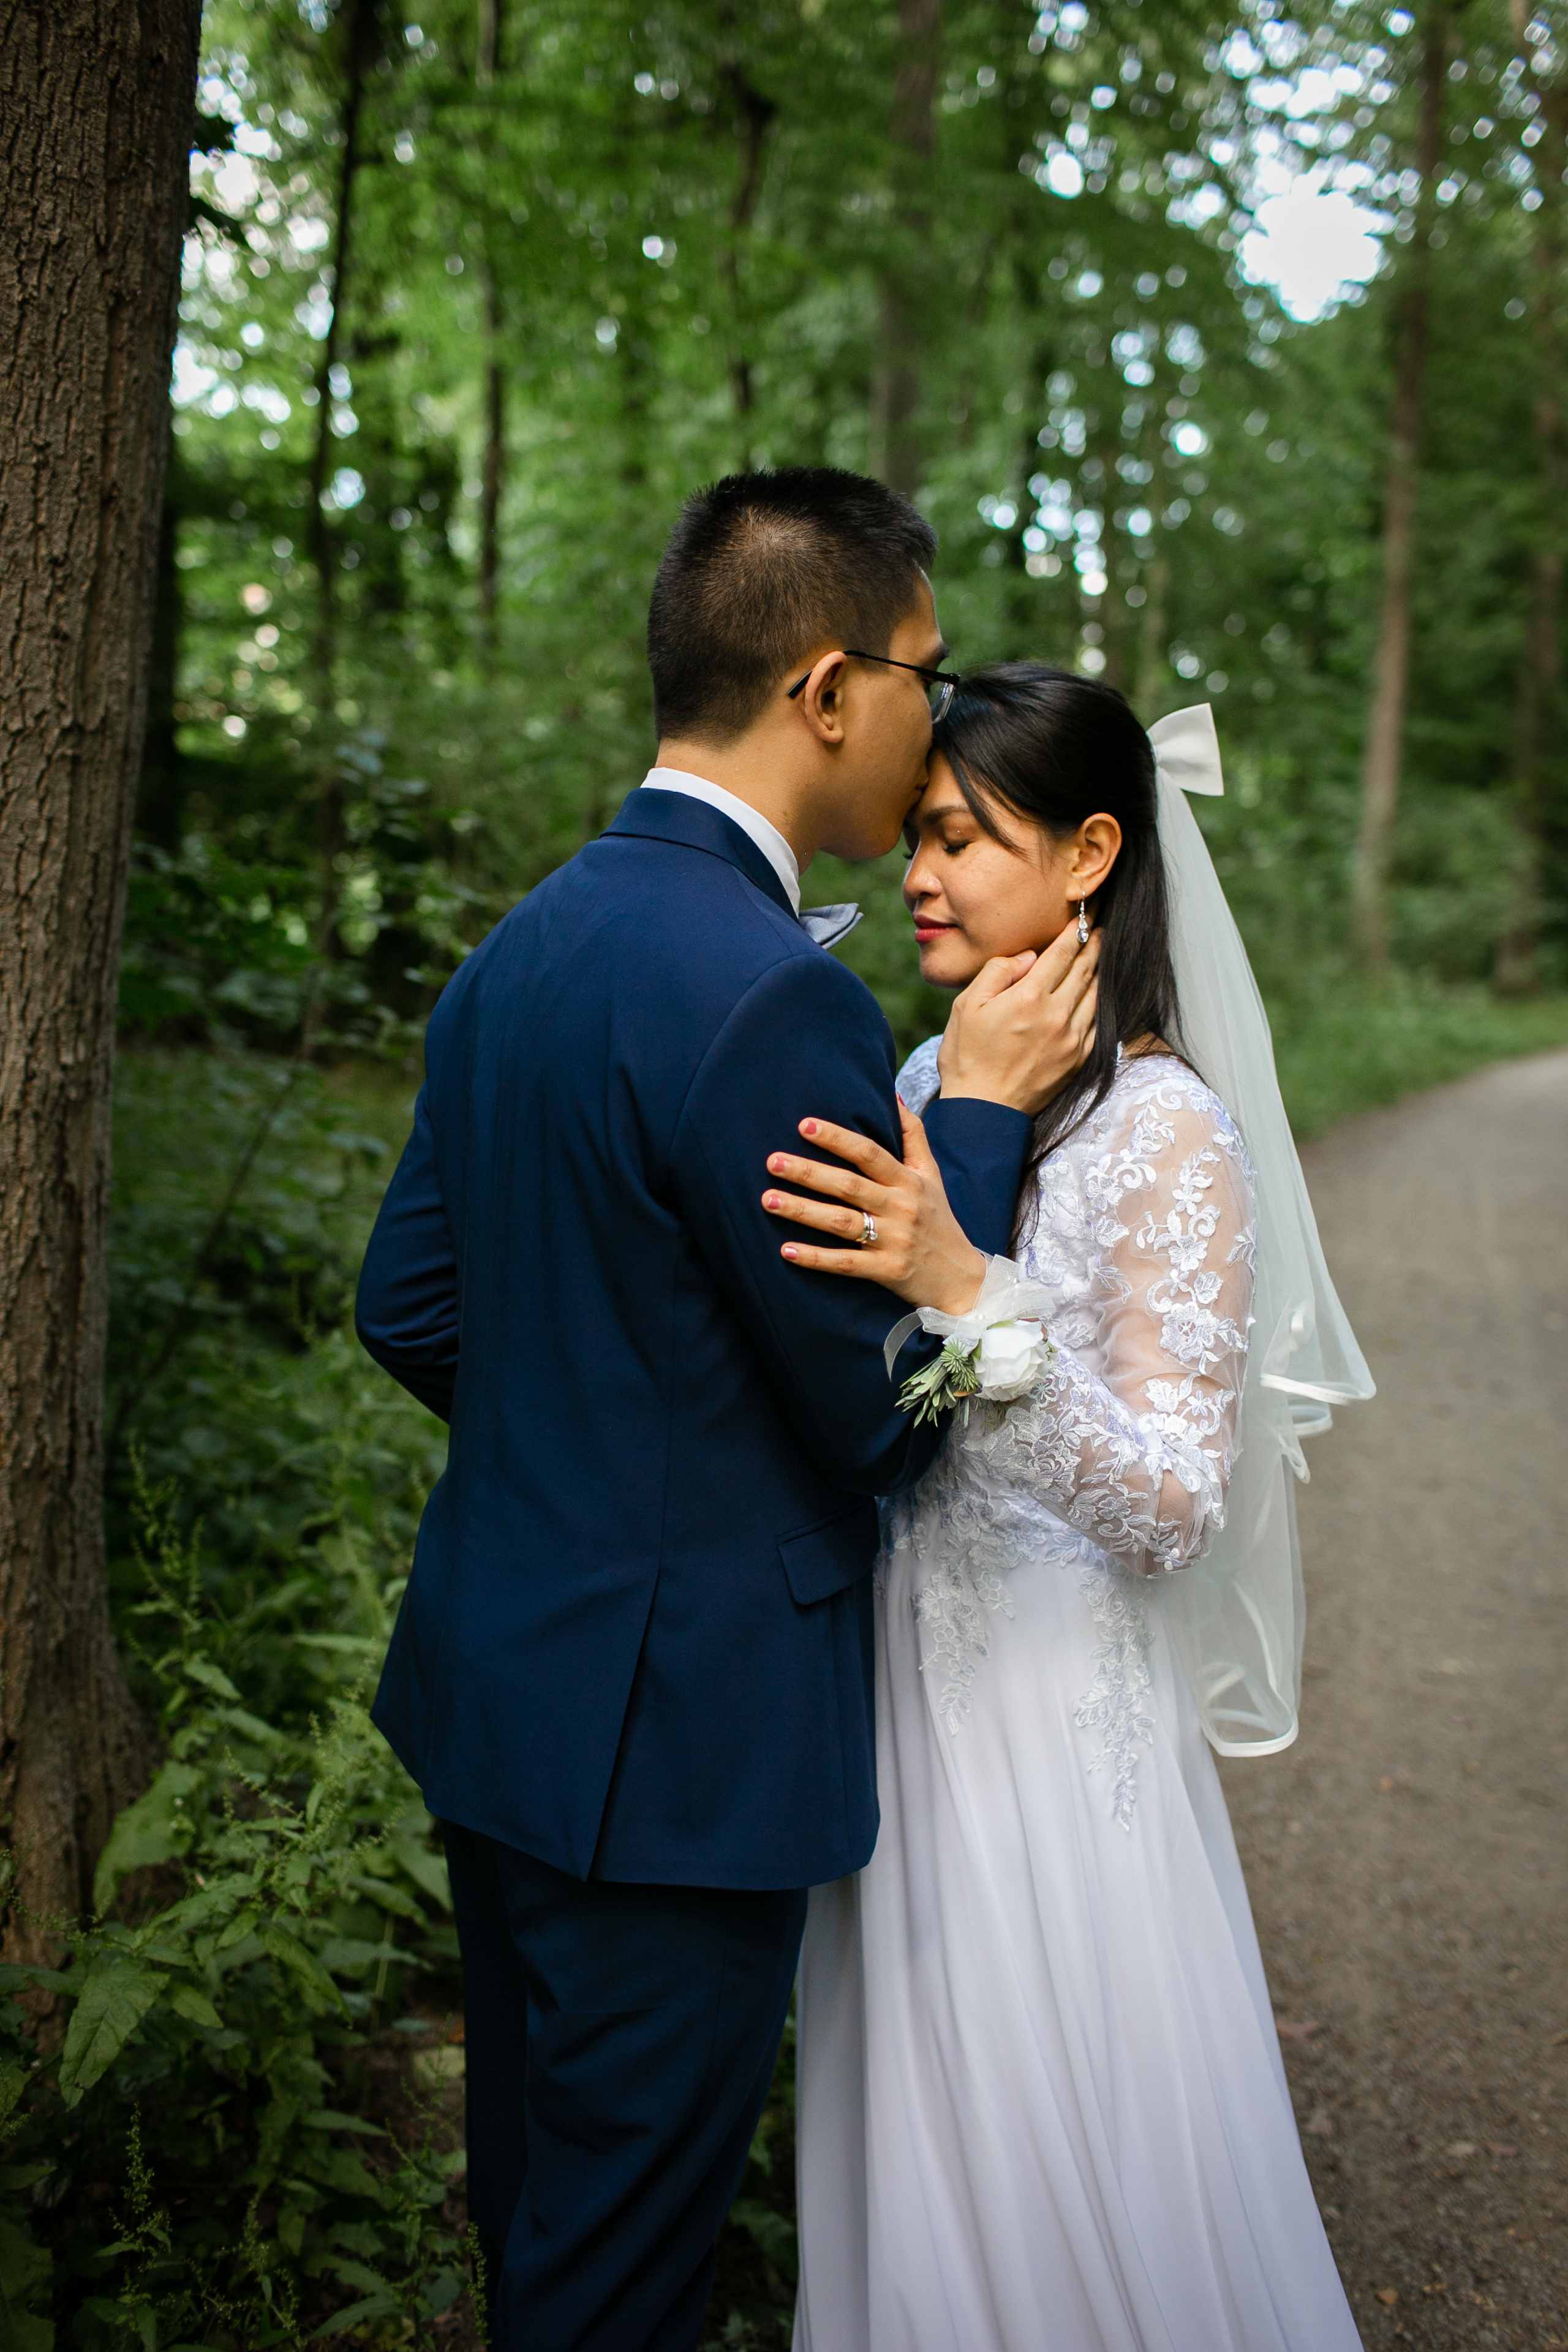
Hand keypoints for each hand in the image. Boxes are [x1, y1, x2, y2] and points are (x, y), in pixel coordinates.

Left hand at [762, 1103, 985, 1316]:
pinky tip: (785, 1250)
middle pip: (849, 1186)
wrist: (962, 1279)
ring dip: (803, 1211)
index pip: (869, 1153)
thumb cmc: (939, 1220)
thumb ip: (912, 1134)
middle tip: (771, 1161)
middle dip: (808, 1172)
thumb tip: (892, 1093)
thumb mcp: (931, 1175)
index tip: (804, 1125)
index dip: (837, 1138)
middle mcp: (901, 1208)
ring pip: (842, 1223)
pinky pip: (845, 1264)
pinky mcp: (887, 1272)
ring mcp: (894, 1241)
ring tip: (768, 1200)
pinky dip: (815, 1258)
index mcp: (909, 1181)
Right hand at [936, 926, 1099, 1115]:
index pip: (1061, 953)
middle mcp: (1057, 1015)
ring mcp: (1072, 1039)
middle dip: (1093, 944)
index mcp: (1029, 997)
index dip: (1075, 930)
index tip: (1083, 915)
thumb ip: (998, 972)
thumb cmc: (966, 1057)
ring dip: (1099, 970)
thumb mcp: (966, 1006)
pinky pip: (1098, 1023)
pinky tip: (1097, 994)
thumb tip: (1027, 956)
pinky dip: (1099, 1003)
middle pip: (1084, 969)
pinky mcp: (1079, 1060)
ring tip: (1100, 953)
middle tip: (1099, 926)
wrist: (983, 1111)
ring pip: (1095, 994)